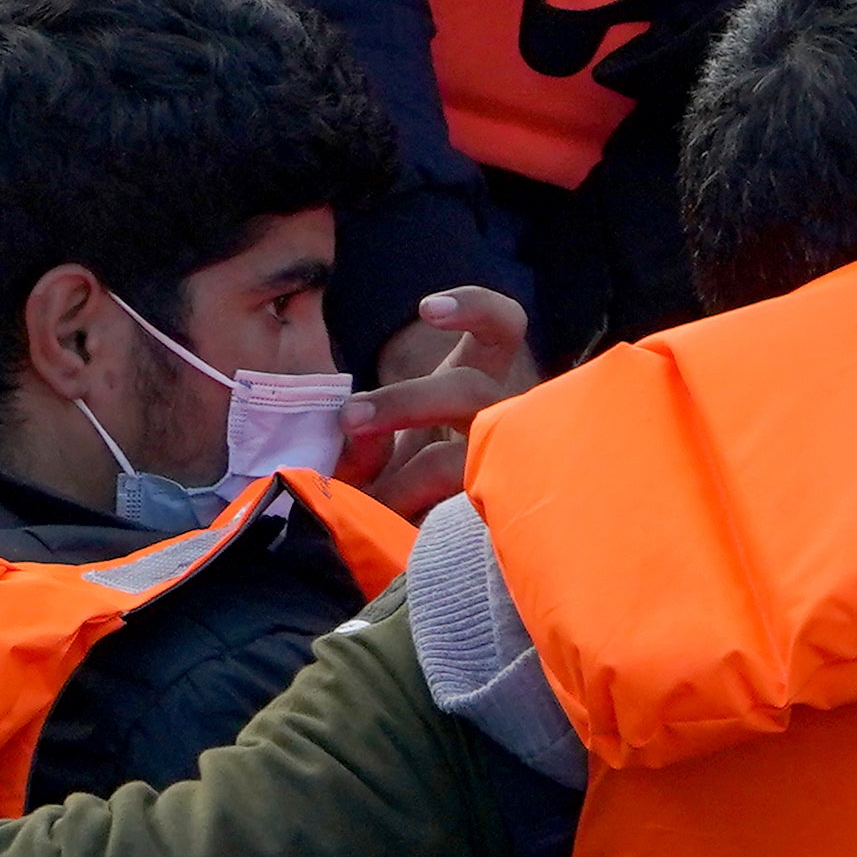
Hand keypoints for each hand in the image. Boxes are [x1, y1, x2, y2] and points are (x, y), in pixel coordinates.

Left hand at [348, 284, 534, 517]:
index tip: (427, 311)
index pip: (501, 329)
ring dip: (406, 478)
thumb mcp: (382, 450)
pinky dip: (415, 520)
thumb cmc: (408, 484)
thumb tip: (357, 432)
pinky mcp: (499, 516)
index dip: (476, 309)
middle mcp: (501, 418)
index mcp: (476, 385)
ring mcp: (506, 468)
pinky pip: (456, 516)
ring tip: (372, 501)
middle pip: (469, 389)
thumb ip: (364, 438)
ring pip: (460, 460)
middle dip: (404, 402)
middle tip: (350, 419)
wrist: (439, 547)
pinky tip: (397, 528)